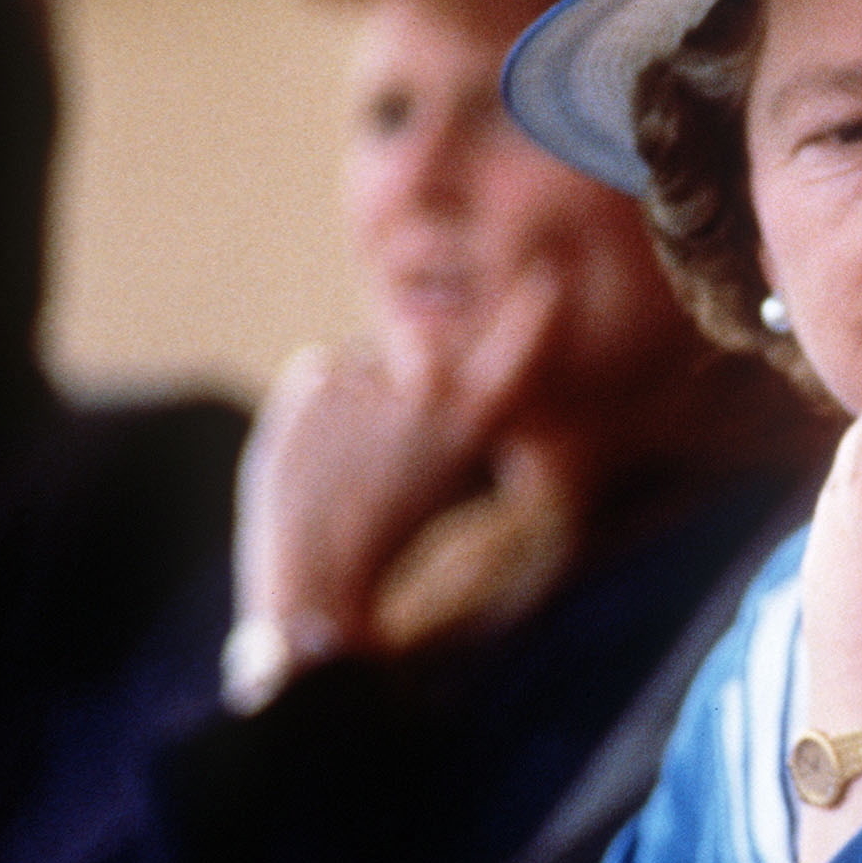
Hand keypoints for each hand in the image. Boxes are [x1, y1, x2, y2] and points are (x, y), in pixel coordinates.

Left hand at [233, 268, 563, 683]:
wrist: (318, 580)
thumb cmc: (386, 541)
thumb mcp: (447, 480)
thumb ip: (445, 414)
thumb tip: (426, 354)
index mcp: (476, 419)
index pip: (521, 344)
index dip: (537, 313)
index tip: (548, 282)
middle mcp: (432, 387)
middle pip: (423, 345)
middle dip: (409, 371)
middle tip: (384, 453)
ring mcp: (372, 378)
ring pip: (364, 369)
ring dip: (355, 404)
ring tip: (346, 472)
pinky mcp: (317, 379)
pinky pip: (319, 376)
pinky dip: (313, 413)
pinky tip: (314, 463)